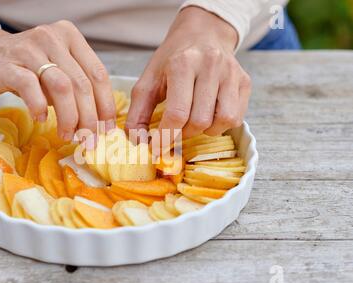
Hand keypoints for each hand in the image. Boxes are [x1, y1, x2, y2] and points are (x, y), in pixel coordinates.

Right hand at [0, 21, 115, 140]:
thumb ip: (74, 88)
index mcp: (70, 38)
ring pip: (62, 86)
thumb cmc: (24, 66)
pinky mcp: (8, 64)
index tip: (107, 128)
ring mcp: (30, 49)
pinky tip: (41, 119)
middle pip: (82, 83)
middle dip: (89, 117)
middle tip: (88, 139)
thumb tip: (96, 123)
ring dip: (69, 117)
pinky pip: (30, 87)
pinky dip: (39, 107)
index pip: (98, 74)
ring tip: (67, 135)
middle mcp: (53, 38)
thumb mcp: (55, 71)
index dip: (106, 104)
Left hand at [125, 7, 250, 140]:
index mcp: (182, 63)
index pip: (177, 113)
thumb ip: (138, 112)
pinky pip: (236, 118)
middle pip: (199, 121)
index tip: (157, 148)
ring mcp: (231, 73)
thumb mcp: (148, 81)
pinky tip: (209, 115)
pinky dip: (220, 126)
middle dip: (183, 133)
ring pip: (222, 121)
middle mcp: (211, 65)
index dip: (165, 137)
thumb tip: (138, 142)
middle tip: (175, 129)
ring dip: (204, 131)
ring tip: (193, 121)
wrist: (202, 33)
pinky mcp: (245, 82)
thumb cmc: (172, 60)